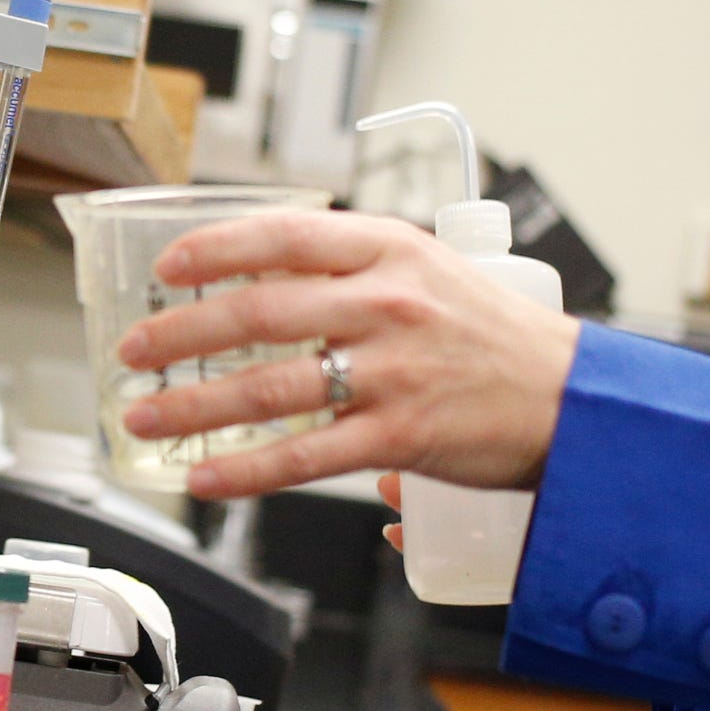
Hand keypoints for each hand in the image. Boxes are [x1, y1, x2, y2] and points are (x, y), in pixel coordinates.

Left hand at [113, 209, 580, 501]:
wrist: (573, 397)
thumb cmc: (493, 335)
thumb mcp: (427, 271)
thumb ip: (350, 271)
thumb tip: (260, 282)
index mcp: (391, 250)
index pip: (284, 234)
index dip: (215, 247)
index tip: (168, 266)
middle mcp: (388, 302)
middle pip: (260, 310)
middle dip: (182, 331)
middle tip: (135, 348)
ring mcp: (394, 370)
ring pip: (270, 386)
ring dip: (193, 404)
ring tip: (145, 414)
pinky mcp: (402, 435)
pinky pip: (306, 454)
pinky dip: (246, 468)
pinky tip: (204, 476)